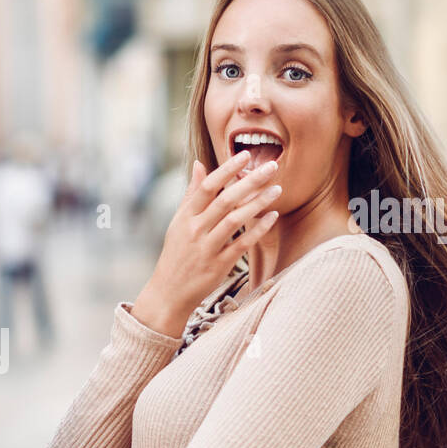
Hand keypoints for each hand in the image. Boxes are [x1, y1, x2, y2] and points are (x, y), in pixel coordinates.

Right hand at [133, 150, 281, 331]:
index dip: (226, 169)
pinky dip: (258, 229)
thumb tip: (199, 164)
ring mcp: (207, 248)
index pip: (206, 187)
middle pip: (225, 200)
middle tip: (271, 166)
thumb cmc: (176, 254)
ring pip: (235, 220)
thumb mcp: (178, 223)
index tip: (245, 155)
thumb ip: (191, 194)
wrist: (169, 292)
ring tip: (277, 189)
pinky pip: (242, 244)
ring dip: (258, 203)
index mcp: (185, 217)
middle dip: (249, 181)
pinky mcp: (218, 265)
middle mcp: (195, 230)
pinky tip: (272, 216)